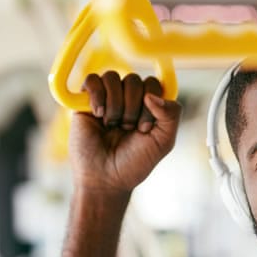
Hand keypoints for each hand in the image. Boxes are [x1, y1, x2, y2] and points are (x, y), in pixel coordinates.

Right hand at [70, 71, 182, 197]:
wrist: (105, 178)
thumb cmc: (134, 162)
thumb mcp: (163, 141)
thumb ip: (171, 115)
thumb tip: (151, 95)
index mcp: (148, 105)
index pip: (153, 83)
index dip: (152, 102)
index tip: (144, 128)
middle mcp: (127, 99)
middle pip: (133, 80)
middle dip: (133, 108)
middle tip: (128, 129)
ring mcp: (106, 98)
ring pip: (112, 77)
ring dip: (115, 104)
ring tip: (112, 126)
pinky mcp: (85, 101)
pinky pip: (92, 79)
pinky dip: (97, 96)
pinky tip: (98, 115)